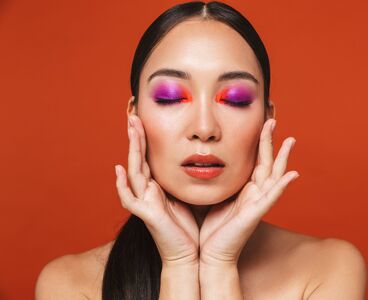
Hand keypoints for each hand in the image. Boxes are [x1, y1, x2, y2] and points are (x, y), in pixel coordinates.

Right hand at [114, 97, 199, 266]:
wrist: (189, 256)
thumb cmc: (188, 229)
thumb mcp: (186, 197)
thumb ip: (182, 181)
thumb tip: (191, 162)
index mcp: (157, 188)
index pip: (148, 159)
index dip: (145, 140)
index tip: (145, 120)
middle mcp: (148, 193)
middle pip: (139, 160)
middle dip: (136, 138)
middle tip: (134, 115)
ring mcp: (145, 203)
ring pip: (134, 172)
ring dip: (132, 150)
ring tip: (131, 129)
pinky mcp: (146, 215)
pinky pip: (130, 199)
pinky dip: (122, 185)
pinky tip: (119, 170)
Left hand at [199, 118, 299, 266]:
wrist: (211, 254)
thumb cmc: (212, 229)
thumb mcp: (213, 197)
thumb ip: (216, 180)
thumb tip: (204, 162)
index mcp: (245, 189)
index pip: (255, 160)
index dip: (259, 141)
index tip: (260, 122)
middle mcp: (254, 193)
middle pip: (267, 162)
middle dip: (270, 140)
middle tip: (273, 118)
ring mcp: (257, 203)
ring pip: (273, 175)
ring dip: (283, 158)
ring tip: (290, 140)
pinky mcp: (255, 215)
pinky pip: (271, 197)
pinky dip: (282, 185)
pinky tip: (292, 174)